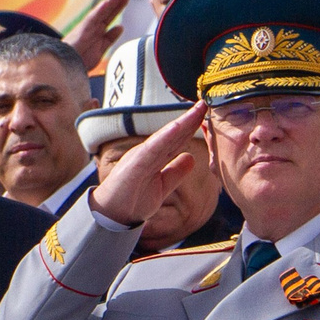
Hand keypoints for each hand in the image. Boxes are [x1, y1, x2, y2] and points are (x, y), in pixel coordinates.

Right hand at [69, 0, 128, 70]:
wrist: (66, 67)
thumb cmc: (80, 59)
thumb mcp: (101, 48)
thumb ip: (110, 37)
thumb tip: (120, 27)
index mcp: (98, 30)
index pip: (110, 15)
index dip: (119, 5)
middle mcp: (94, 26)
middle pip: (108, 11)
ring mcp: (89, 27)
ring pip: (102, 12)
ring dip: (111, 1)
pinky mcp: (83, 31)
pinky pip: (91, 19)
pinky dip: (99, 11)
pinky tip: (106, 3)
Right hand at [90, 104, 207, 227]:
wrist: (112, 216)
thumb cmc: (133, 200)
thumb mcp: (161, 186)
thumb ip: (175, 172)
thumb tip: (191, 157)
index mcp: (154, 156)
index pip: (176, 139)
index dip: (192, 126)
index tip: (207, 113)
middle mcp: (148, 152)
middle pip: (173, 133)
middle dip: (190, 118)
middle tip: (206, 103)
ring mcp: (140, 157)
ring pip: (165, 137)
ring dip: (182, 123)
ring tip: (197, 110)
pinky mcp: (134, 166)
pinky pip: (151, 150)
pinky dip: (164, 137)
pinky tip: (177, 127)